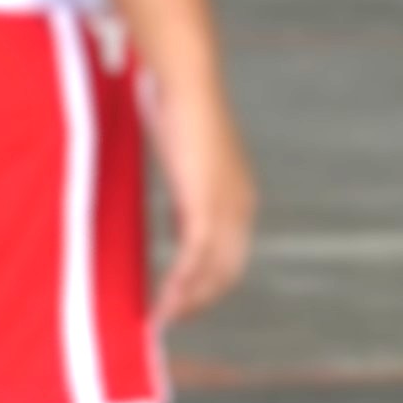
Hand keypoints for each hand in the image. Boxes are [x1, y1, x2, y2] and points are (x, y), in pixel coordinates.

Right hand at [148, 62, 257, 325]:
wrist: (187, 85)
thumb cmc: (181, 113)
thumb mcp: (187, 165)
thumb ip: (188, 197)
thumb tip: (180, 224)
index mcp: (240, 198)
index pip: (231, 254)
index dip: (209, 280)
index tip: (183, 296)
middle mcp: (241, 207)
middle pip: (227, 271)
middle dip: (200, 298)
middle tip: (173, 317)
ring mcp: (225, 208)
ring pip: (211, 271)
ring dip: (187, 299)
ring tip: (164, 317)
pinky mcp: (204, 206)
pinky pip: (193, 259)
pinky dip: (178, 285)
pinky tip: (161, 302)